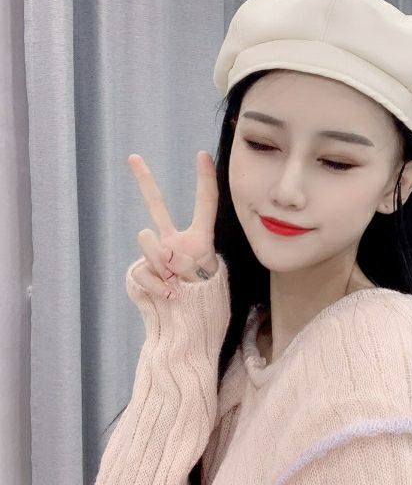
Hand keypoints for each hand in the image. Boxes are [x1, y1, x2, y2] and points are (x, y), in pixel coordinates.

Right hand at [128, 150, 218, 298]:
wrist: (188, 328)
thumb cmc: (206, 303)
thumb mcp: (205, 280)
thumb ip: (183, 261)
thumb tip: (161, 251)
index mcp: (200, 240)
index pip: (205, 205)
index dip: (205, 180)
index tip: (203, 155)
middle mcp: (175, 243)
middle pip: (157, 207)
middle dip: (144, 182)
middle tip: (133, 157)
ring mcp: (155, 256)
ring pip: (148, 241)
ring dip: (163, 263)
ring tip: (178, 283)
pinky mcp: (140, 272)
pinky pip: (142, 270)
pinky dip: (156, 285)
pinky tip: (168, 295)